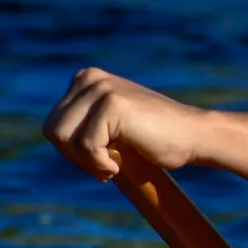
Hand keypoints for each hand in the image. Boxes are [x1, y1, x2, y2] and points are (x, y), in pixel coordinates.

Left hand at [44, 67, 207, 180]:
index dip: (72, 151)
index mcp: (86, 79)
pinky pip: (87, 147)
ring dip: (85, 162)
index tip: (101, 160)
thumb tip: (54, 136)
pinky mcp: (112, 105)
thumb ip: (85, 121)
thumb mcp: (112, 123)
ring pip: (64, 138)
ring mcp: (101, 89)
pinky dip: (99, 165)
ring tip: (111, 167)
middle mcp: (90, 79)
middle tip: (104, 168)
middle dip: (75, 157)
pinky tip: (118, 167)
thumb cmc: (156, 138)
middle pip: (53, 130)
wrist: (193, 137)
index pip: (54, 123)